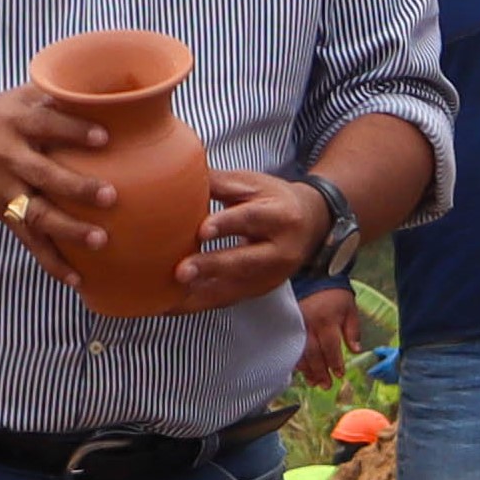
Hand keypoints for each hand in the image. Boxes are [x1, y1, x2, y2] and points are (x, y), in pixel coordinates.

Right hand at [0, 85, 112, 287]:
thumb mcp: (17, 97)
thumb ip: (57, 94)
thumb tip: (111, 90)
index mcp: (15, 122)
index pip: (46, 124)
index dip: (74, 130)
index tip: (105, 137)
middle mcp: (8, 156)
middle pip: (43, 173)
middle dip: (75, 187)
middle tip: (110, 196)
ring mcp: (4, 189)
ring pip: (36, 214)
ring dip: (68, 230)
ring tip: (100, 240)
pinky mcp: (3, 214)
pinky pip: (28, 241)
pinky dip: (51, 262)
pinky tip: (77, 279)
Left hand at [163, 171, 330, 315]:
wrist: (311, 226)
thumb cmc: (273, 200)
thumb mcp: (252, 184)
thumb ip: (216, 182)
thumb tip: (175, 175)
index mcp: (281, 216)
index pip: (252, 219)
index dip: (227, 225)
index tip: (202, 230)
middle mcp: (281, 250)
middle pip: (245, 261)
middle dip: (212, 267)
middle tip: (181, 272)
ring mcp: (271, 276)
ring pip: (234, 288)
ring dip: (198, 294)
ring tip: (167, 297)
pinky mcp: (259, 291)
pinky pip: (226, 301)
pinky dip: (197, 304)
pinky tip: (171, 304)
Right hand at [297, 286, 363, 383]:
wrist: (315, 280)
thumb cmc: (335, 296)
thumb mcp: (350, 310)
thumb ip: (353, 331)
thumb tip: (356, 351)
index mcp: (325, 320)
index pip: (330, 347)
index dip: (335, 363)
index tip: (340, 374)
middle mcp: (308, 325)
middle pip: (313, 354)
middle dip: (320, 372)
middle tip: (327, 385)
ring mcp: (296, 326)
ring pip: (300, 353)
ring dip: (308, 371)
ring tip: (315, 383)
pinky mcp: (288, 327)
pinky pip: (290, 348)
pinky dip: (296, 362)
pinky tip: (302, 372)